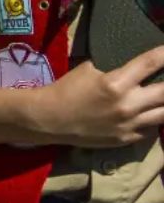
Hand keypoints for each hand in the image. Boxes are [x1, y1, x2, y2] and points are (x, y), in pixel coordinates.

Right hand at [33, 45, 163, 147]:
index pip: (149, 63)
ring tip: (161, 98)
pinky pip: (151, 130)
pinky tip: (151, 114)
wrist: (50, 119)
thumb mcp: (88, 70)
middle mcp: (127, 104)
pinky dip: (153, 120)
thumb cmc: (66, 89)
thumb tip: (130, 67)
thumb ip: (113, 69)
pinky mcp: (127, 139)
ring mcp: (129, 124)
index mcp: (115, 82)